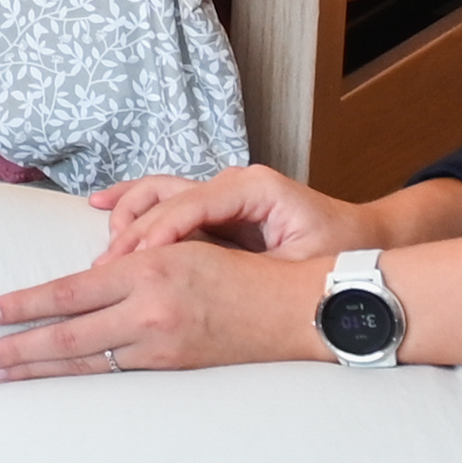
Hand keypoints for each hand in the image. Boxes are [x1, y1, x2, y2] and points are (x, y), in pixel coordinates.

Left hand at [0, 236, 328, 379]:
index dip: (24, 304)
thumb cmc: (239, 269)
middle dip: (17, 349)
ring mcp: (162, 346)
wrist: (295, 309)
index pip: (68, 292)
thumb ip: (128, 266)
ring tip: (1, 376)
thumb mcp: (179, 249)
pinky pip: (116, 375)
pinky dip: (80, 378)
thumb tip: (76, 287)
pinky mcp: (175, 370)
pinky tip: (55, 381)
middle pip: (66, 335)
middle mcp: (149, 310)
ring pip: (86, 362)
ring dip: (39, 370)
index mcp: (146, 270)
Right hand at [82, 162, 367, 267]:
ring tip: (105, 254)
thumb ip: (253, 267)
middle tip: (107, 268)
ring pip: (158, 192)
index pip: (192, 205)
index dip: (157, 233)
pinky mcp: (214, 209)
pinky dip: (133, 206)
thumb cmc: (338, 252)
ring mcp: (220, 192)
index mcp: (255, 189)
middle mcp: (232, 183)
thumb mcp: (301, 264)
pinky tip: (101, 208)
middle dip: (132, 232)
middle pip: (165, 196)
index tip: (132, 262)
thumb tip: (202, 279)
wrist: (361, 239)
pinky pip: (164, 201)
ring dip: (126, 217)